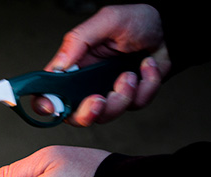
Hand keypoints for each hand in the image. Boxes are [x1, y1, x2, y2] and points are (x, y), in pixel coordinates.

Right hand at [34, 4, 170, 126]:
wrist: (170, 27)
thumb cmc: (137, 21)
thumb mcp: (105, 21)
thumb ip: (78, 41)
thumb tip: (58, 66)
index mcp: (73, 68)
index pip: (48, 93)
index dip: (44, 105)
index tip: (52, 106)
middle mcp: (87, 85)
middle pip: (74, 116)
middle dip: (87, 113)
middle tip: (99, 99)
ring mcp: (108, 93)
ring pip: (106, 115)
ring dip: (122, 95)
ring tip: (130, 73)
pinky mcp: (130, 98)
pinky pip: (135, 105)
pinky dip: (146, 85)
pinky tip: (148, 66)